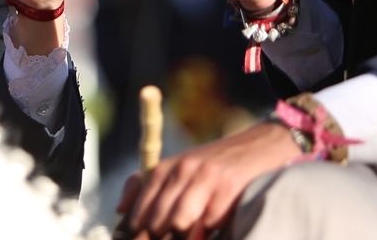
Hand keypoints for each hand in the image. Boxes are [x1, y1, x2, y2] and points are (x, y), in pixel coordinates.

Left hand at [116, 121, 300, 238]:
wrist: (256, 147)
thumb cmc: (213, 166)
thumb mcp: (179, 168)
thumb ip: (148, 186)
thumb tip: (120, 211)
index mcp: (167, 167)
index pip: (142, 203)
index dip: (137, 229)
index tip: (136, 239)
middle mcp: (183, 169)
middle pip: (159, 217)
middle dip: (157, 237)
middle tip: (159, 239)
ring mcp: (205, 178)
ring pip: (180, 221)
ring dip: (182, 236)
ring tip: (187, 236)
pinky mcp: (227, 188)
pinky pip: (209, 222)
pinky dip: (208, 231)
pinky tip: (210, 229)